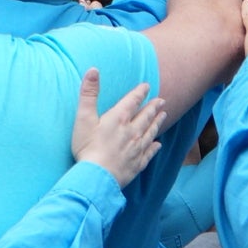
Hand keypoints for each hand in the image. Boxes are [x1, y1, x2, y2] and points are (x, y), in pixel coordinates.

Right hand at [71, 68, 167, 189]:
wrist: (96, 177)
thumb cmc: (88, 147)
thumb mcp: (83, 117)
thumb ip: (89, 93)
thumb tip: (93, 69)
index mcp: (119, 118)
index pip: (132, 101)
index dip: (140, 92)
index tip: (147, 86)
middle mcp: (131, 132)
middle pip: (145, 116)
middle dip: (153, 107)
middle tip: (162, 101)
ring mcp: (136, 149)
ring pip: (150, 133)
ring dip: (157, 123)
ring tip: (163, 116)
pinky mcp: (137, 165)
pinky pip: (149, 154)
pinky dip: (154, 148)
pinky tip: (158, 145)